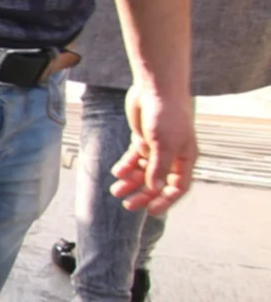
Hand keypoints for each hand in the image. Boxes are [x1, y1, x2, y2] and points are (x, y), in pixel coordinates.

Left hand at [112, 81, 196, 214]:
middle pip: (158, 183)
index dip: (166, 201)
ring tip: (115, 190)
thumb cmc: (166, 115)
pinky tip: (117, 172)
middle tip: (127, 205)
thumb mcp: (164, 144)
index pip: (178, 187)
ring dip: (130, 182)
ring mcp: (157, 147)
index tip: (151, 212)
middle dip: (143, 195)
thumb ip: (159, 167)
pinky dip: (126, 166)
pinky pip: (134, 158)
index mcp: (185, 158)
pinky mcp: (143, 139)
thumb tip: (155, 189)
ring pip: (144, 172)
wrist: (156, 89)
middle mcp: (172, 155)